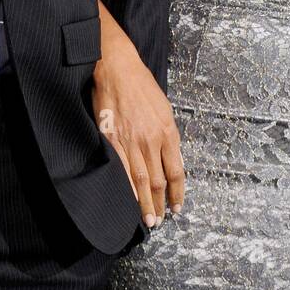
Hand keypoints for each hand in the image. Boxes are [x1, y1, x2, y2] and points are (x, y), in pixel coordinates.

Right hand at [91, 46, 183, 228]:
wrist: (117, 68)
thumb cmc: (141, 85)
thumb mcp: (164, 108)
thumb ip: (167, 135)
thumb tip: (170, 158)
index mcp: (168, 132)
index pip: (176, 172)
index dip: (177, 193)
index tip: (178, 206)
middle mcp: (152, 140)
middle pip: (158, 181)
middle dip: (161, 204)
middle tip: (161, 220)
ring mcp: (131, 141)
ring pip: (141, 180)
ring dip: (145, 203)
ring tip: (148, 220)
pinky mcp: (112, 139)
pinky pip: (121, 169)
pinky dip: (126, 188)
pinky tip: (127, 200)